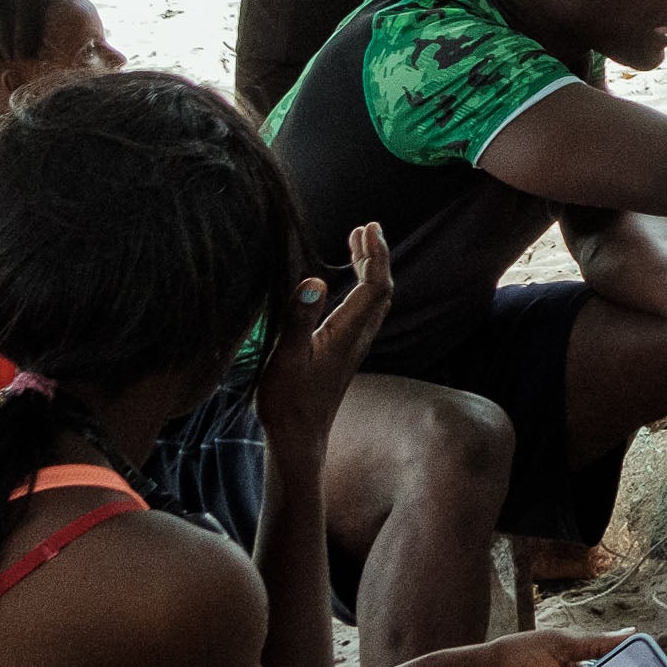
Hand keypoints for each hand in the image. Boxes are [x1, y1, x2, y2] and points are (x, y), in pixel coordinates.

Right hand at [254, 222, 392, 451]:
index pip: (375, 285)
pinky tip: (345, 284)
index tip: (368, 228)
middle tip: (366, 228)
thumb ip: (298, 319)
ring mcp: (354, 346)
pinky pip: (363, 311)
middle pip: (381, 288)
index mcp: (348, 333)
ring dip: (369, 270)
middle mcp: (359, 337)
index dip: (375, 255)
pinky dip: (360, 288)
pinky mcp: (345, 353)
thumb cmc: (287, 401)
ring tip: (356, 245)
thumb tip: (315, 280)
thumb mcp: (285, 357)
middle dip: (376, 255)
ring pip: (374, 300)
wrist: (298, 438)